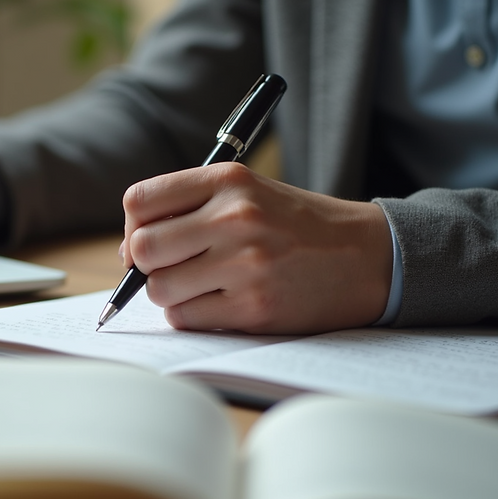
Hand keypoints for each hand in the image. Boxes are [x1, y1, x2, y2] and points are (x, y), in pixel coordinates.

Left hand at [122, 163, 392, 334]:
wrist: (367, 256)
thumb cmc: (296, 226)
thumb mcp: (249, 192)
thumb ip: (191, 207)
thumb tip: (130, 249)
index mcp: (229, 180)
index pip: (139, 201)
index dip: (133, 226)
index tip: (147, 240)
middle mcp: (236, 217)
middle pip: (142, 248)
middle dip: (146, 265)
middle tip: (170, 268)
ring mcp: (246, 264)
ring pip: (159, 289)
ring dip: (170, 294)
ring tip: (200, 286)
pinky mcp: (254, 307)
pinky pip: (186, 318)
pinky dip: (192, 316)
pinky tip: (220, 303)